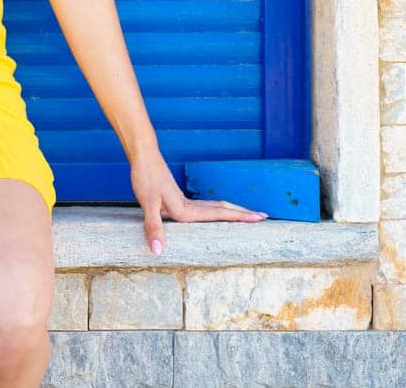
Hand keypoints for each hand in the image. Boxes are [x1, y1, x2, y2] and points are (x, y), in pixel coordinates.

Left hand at [130, 149, 267, 254]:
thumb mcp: (147, 203)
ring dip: (231, 211)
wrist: (143, 156)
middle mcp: (189, 206)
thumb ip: (153, 227)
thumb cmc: (145, 177)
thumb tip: (158, 250)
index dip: (240, 217)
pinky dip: (215, 210)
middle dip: (242, 214)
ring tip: (245, 215)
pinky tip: (212, 214)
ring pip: (214, 207)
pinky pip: (202, 207)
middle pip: (222, 209)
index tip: (260, 218)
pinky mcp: (177, 198)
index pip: (220, 214)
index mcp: (186, 210)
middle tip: (263, 217)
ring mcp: (184, 201)